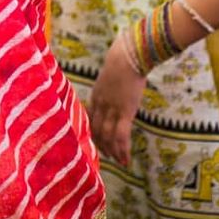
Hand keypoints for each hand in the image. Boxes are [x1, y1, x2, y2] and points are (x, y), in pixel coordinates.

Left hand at [86, 33, 146, 166]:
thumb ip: (111, 86)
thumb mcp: (111, 76)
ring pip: (107, 136)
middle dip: (101, 145)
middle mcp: (100, 105)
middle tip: (107, 156)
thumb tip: (118, 88)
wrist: (128, 57)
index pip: (90, 119)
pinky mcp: (124, 111)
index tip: (97, 141)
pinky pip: (121, 135)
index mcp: (96, 95)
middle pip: (96, 130)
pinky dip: (122, 149)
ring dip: (112, 151)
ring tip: (118, 161)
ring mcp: (111, 109)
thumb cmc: (123, 61)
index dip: (93, 132)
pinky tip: (125, 159)